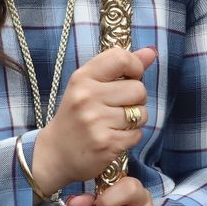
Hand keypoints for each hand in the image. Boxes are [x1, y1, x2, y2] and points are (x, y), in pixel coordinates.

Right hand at [32, 47, 156, 189]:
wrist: (55, 153)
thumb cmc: (76, 115)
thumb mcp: (89, 85)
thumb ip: (120, 67)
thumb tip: (151, 51)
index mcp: (82, 78)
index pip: (120, 58)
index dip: (135, 67)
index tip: (131, 77)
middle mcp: (87, 97)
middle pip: (138, 89)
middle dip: (136, 99)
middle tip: (119, 106)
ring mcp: (96, 121)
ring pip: (141, 113)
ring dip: (135, 120)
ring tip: (116, 122)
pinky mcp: (106, 143)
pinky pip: (137, 134)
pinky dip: (130, 137)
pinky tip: (114, 136)